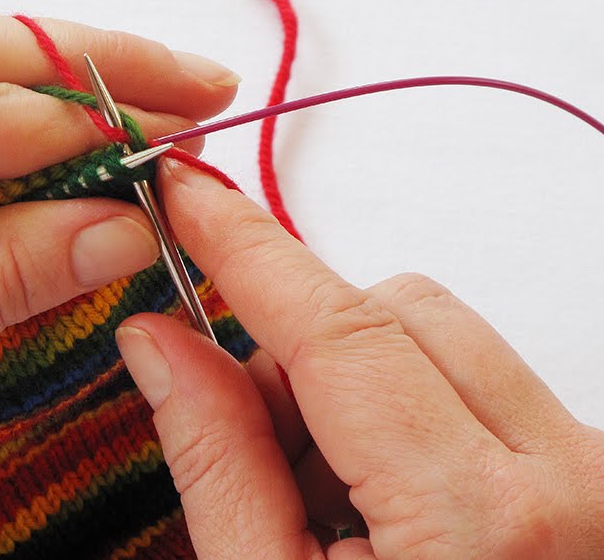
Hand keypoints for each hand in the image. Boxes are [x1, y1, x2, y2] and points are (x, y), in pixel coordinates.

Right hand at [117, 158, 603, 558]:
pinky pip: (486, 382)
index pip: (335, 327)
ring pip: (444, 336)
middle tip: (262, 442)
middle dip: (306, 348)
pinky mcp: (598, 476)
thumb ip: (214, 459)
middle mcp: (568, 479)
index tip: (186, 192)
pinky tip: (395, 509)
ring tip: (339, 502)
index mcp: (474, 523)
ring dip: (363, 381)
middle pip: (398, 310)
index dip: (245, 246)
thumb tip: (156, 339)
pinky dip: (414, 410)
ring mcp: (598, 474)